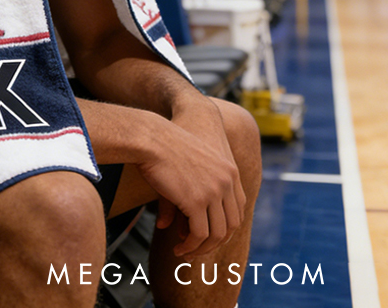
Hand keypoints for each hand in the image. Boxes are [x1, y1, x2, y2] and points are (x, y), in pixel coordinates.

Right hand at [135, 109, 244, 260]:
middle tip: (196, 249)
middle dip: (214, 242)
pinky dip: (191, 247)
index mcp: (229, 170)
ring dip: (201, 249)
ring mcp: (214, 191)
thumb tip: (166, 226)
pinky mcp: (197, 200)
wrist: (150, 136)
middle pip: (231, 225)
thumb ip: (182, 198)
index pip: (236, 210)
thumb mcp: (182, 171)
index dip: (223, 227)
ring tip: (184, 252)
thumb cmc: (161, 148)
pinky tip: (178, 248)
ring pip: (217, 234)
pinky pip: (199, 234)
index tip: (207, 236)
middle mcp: (227, 181)